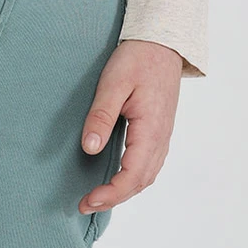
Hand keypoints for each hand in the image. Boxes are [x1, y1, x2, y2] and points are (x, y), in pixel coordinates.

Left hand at [79, 40, 183, 214]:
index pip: (132, 175)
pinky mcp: (160, 131)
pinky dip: (133, 178)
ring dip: (124, 191)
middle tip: (85, 204)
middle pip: (141, 182)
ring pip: (147, 176)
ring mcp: (163, 135)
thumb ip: (101, 116)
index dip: (110, 193)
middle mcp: (161, 138)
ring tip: (98, 197)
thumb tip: (90, 148)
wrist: (162, 43)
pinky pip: (150, 164)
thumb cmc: (138, 59)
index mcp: (151, 129)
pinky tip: (116, 178)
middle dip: (114, 198)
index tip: (87, 200)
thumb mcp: (113, 84)